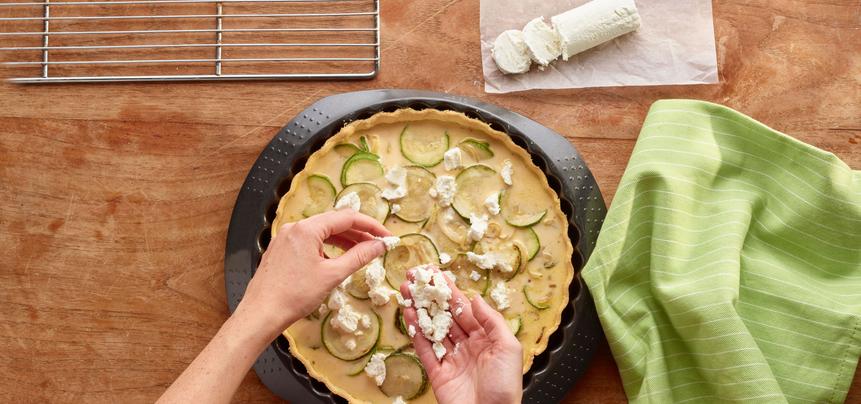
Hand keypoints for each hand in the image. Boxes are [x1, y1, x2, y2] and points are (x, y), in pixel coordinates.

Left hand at [240, 209, 390, 335]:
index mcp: (307, 229)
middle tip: (378, 245)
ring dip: (343, 241)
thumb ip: (359, 257)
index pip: (347, 218)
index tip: (386, 236)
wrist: (261, 314)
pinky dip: (326, 248)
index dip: (371, 226)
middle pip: (334, 223)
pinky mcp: (281, 250)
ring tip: (361, 253)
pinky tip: (336, 261)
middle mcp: (294, 227)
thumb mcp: (332, 275)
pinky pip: (309, 242)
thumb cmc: (295, 296)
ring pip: (321, 232)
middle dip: (358, 233)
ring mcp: (285, 238)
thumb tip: (379, 245)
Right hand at [400, 268, 522, 403]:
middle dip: (430, 295)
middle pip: (445, 315)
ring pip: (432, 328)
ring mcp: (451, 359)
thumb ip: (492, 321)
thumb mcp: (508, 348)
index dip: (449, 290)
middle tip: (415, 276)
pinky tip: (409, 314)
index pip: (464, 308)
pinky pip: (425, 348)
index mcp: (486, 337)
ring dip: (419, 309)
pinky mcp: (437, 373)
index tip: (435, 274)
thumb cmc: (505, 387)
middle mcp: (467, 345)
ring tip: (406, 290)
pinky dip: (416, 332)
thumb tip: (476, 299)